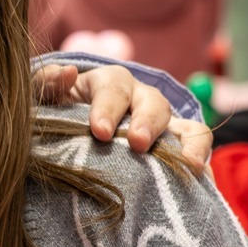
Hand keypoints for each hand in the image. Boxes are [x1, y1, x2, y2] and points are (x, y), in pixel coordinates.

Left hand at [34, 62, 213, 168]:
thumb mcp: (46, 100)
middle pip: (151, 102)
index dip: (107, 109)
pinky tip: (199, 175)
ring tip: (185, 164)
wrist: (73, 139)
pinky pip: (196, 143)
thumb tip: (67, 71)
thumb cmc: (59, 116)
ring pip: (180, 122)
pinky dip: (201, 155)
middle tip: (138, 144)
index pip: (112, 89)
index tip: (99, 132)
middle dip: (146, 122)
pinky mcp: (175, 142)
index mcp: (107, 85)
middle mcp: (139, 98)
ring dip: (185, 140)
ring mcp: (161, 121)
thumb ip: (47, 85)